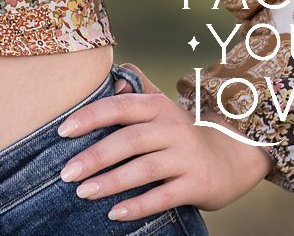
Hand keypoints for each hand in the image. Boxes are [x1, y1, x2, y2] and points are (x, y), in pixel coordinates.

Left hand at [53, 61, 272, 221]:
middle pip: (129, 140)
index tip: (61, 131)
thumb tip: (109, 80)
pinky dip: (138, 205)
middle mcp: (174, 128)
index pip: (120, 107)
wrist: (232, 159)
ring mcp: (187, 157)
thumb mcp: (161, 108)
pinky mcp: (197, 184)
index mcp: (159, 107)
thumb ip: (135, 91)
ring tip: (83, 192)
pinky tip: (114, 213)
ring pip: (144, 169)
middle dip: (94, 157)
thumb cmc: (180, 135)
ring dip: (111, 182)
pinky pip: (164, 196)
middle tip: (66, 172)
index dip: (89, 116)